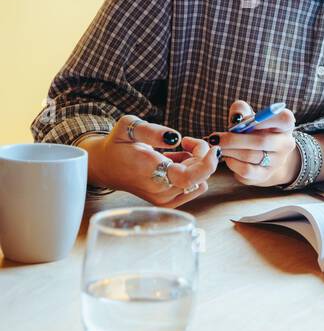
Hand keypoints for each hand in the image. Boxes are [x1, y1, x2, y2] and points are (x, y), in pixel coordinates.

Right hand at [83, 115, 219, 207]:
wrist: (106, 166)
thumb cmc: (118, 144)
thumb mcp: (128, 127)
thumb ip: (152, 131)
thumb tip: (174, 137)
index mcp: (149, 171)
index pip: (189, 177)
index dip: (207, 163)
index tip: (211, 148)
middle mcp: (159, 190)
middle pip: (200, 176)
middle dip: (201, 155)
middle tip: (186, 141)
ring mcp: (163, 199)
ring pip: (200, 181)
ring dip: (195, 164)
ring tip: (174, 153)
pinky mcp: (168, 203)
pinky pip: (194, 188)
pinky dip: (192, 174)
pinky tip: (176, 164)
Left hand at [209, 99, 299, 186]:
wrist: (261, 156)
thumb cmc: (253, 130)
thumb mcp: (248, 116)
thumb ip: (241, 110)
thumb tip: (237, 118)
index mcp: (285, 125)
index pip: (283, 119)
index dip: (262, 119)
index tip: (241, 121)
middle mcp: (286, 144)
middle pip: (261, 141)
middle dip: (233, 139)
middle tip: (215, 138)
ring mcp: (277, 162)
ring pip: (249, 156)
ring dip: (229, 150)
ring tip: (218, 146)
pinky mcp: (265, 175)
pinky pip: (245, 170)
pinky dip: (231, 162)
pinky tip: (226, 157)